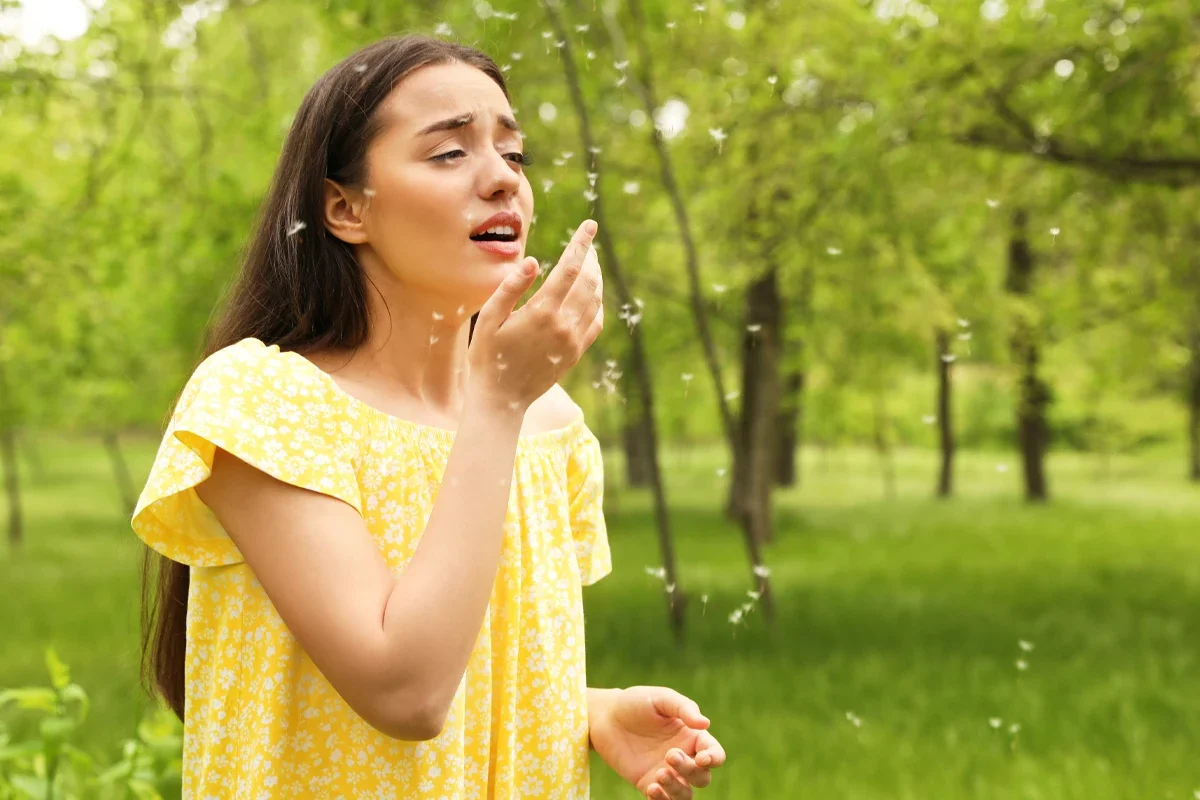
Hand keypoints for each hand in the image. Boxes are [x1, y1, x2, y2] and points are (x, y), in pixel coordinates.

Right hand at [468, 219, 603, 410]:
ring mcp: (572, 342)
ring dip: (596, 278)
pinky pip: (596, 323)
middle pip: (588, 282)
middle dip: (591, 257)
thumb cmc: (486, 357)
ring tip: (589, 263)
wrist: (500, 400)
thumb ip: (511, 287)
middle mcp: (563, 326)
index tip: (590, 224)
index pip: (570, 269)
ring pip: (595, 301)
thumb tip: (534, 261)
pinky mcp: (575, 354)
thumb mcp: (488, 319)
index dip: (581, 243)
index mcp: (541, 312)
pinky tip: (590, 296)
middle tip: (588, 241)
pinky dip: (597, 304)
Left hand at [589, 686, 726, 798]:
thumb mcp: (661, 699)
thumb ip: (683, 709)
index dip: (714, 759)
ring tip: (659, 774)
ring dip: (677, 789)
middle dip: (690, 771)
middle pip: (702, 777)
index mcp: (692, 737)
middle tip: (669, 755)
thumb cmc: (637, 702)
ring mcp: (667, 773)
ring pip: (685, 794)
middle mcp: (684, 758)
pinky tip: (652, 788)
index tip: (702, 758)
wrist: (606, 717)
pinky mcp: (648, 783)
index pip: (714, 753)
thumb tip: (706, 723)